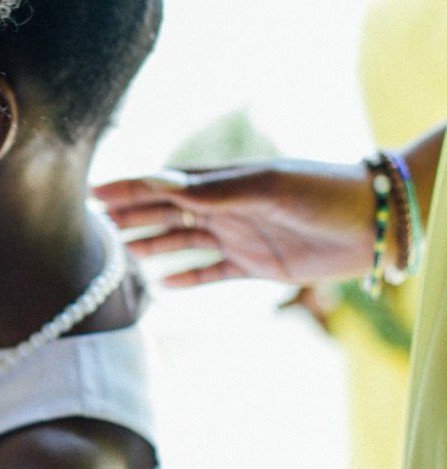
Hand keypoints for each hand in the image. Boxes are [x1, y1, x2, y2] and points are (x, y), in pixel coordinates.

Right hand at [94, 160, 374, 288]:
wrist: (376, 221)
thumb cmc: (323, 192)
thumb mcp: (265, 187)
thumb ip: (211, 190)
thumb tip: (156, 182)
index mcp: (223, 182)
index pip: (163, 185)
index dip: (128, 188)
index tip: (92, 193)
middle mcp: (226, 207)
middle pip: (166, 214)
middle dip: (130, 218)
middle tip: (93, 226)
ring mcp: (240, 236)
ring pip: (183, 243)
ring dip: (151, 247)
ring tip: (118, 255)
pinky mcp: (257, 264)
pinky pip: (213, 272)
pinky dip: (187, 279)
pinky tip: (162, 285)